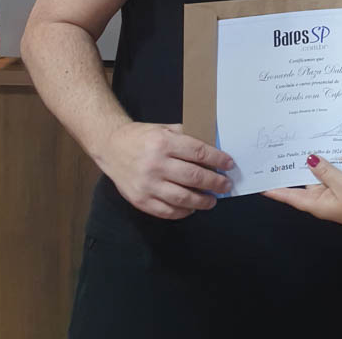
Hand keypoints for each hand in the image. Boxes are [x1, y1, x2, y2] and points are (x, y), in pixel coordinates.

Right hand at [100, 121, 233, 219]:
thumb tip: (213, 148)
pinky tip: (192, 208)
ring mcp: (147, 185)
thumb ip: (186, 137)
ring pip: (182, 198)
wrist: (111, 147)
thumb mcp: (165, 129)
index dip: (218, 160)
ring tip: (213, 200)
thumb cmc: (143, 137)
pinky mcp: (140, 200)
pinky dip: (182, 212)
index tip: (229, 164)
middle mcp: (156, 164)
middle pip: (194, 177)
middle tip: (226, 185)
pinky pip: (166, 211)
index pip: (199, 153)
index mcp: (164, 143)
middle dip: (215, 182)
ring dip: (202, 201)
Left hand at [264, 155, 341, 232]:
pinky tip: (321, 153)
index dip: (273, 189)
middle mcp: (317, 200)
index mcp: (314, 203)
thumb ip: (325, 171)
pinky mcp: (337, 189)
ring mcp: (327, 194)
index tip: (259, 182)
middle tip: (276, 153)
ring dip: (307, 164)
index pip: (287, 195)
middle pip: (298, 183)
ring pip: (312, 177)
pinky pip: (324, 176)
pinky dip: (322, 166)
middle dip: (288, 169)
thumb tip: (309, 159)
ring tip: (294, 146)